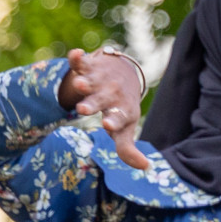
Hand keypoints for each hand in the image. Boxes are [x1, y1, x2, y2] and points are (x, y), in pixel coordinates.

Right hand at [57, 47, 150, 169]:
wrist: (123, 73)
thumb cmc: (120, 107)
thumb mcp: (125, 127)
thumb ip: (127, 148)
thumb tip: (145, 167)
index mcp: (122, 110)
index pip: (119, 118)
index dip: (114, 122)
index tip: (108, 126)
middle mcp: (112, 93)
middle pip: (101, 99)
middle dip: (93, 103)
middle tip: (83, 110)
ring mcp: (100, 79)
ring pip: (92, 80)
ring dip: (86, 82)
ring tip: (79, 84)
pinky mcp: (89, 66)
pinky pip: (83, 61)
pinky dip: (78, 58)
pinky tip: (75, 54)